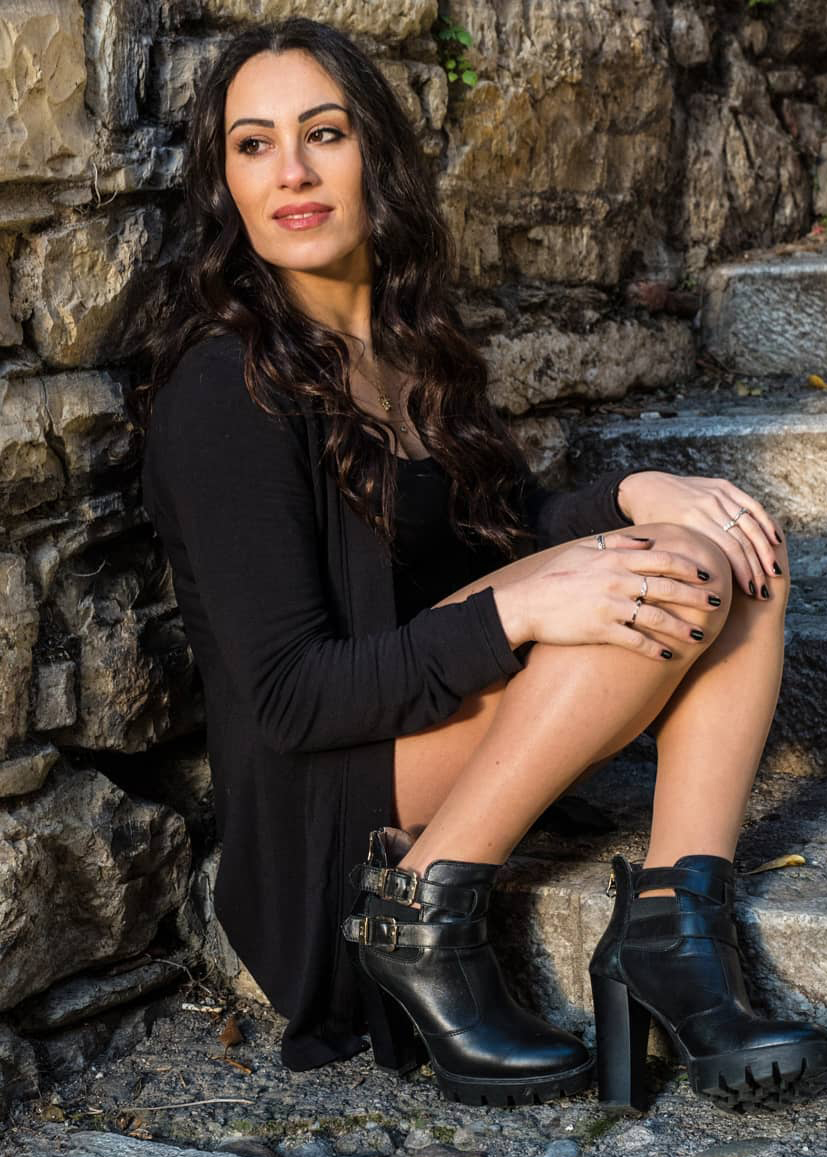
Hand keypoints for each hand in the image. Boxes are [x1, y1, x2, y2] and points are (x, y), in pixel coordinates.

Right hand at [493, 533, 724, 659]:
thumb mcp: (582, 549)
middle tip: (715, 604)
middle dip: (695, 596)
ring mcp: (609, 606)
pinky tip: (669, 657)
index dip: (688, 566)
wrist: (526, 604)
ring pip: (657, 617)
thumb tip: (647, 540)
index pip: (662, 559)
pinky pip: (636, 641)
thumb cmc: (553, 575)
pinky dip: (655, 649)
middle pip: (667, 587)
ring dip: (682, 628)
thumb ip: (617, 542)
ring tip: (700, 637)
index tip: (707, 573)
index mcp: (614, 558)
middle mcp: (616, 580)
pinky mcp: (600, 630)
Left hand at [617, 471, 784, 597]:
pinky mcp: (722, 485)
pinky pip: (750, 504)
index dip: (744, 571)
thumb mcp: (657, 543)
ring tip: (774, 572)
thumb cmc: (649, 524)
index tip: (752, 592)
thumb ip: (674, 562)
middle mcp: (707, 505)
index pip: (729, 549)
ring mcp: (716, 493)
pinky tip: (775, 541)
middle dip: (757, 567)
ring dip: (765, 549)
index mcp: (691, 520)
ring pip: (750, 523)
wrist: (644, 487)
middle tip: (764, 591)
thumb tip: (687, 598)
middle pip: (742, 539)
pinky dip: (765, 522)